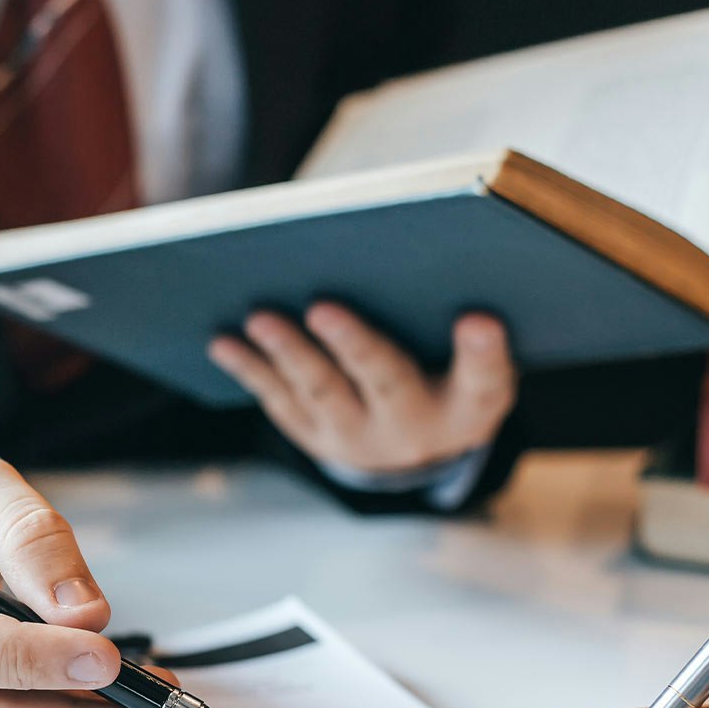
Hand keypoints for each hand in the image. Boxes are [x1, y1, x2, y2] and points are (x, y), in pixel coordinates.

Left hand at [207, 303, 515, 473]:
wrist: (417, 448)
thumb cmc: (451, 376)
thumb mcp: (476, 361)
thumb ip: (469, 327)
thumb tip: (430, 260)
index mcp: (469, 406)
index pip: (485, 380)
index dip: (483, 353)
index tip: (479, 319)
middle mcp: (415, 429)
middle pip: (387, 383)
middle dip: (355, 346)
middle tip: (324, 307)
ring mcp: (359, 439)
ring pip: (322, 393)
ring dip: (289, 354)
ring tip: (260, 317)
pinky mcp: (316, 437)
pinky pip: (280, 401)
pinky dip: (251, 369)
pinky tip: (223, 341)